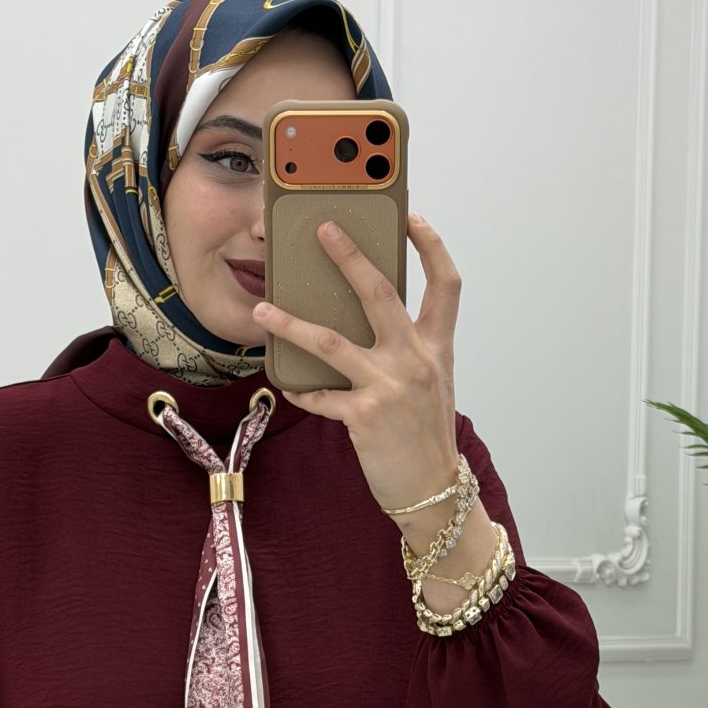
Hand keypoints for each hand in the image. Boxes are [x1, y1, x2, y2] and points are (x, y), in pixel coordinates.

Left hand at [252, 213, 461, 512]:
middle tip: (323, 230)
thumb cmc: (426, 435)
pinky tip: (286, 384)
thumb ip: (407, 348)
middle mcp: (416, 359)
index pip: (446, 284)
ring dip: (290, 323)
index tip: (411, 218)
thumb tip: (364, 317)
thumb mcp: (430, 383)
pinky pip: (319, 395)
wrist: (432, 490)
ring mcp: (390, 386)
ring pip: (330, 341)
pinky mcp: (364, 415)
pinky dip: (300, 389)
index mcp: (437, 347)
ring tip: (261, 309)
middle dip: (350, 256)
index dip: (432, 246)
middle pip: (380, 293)